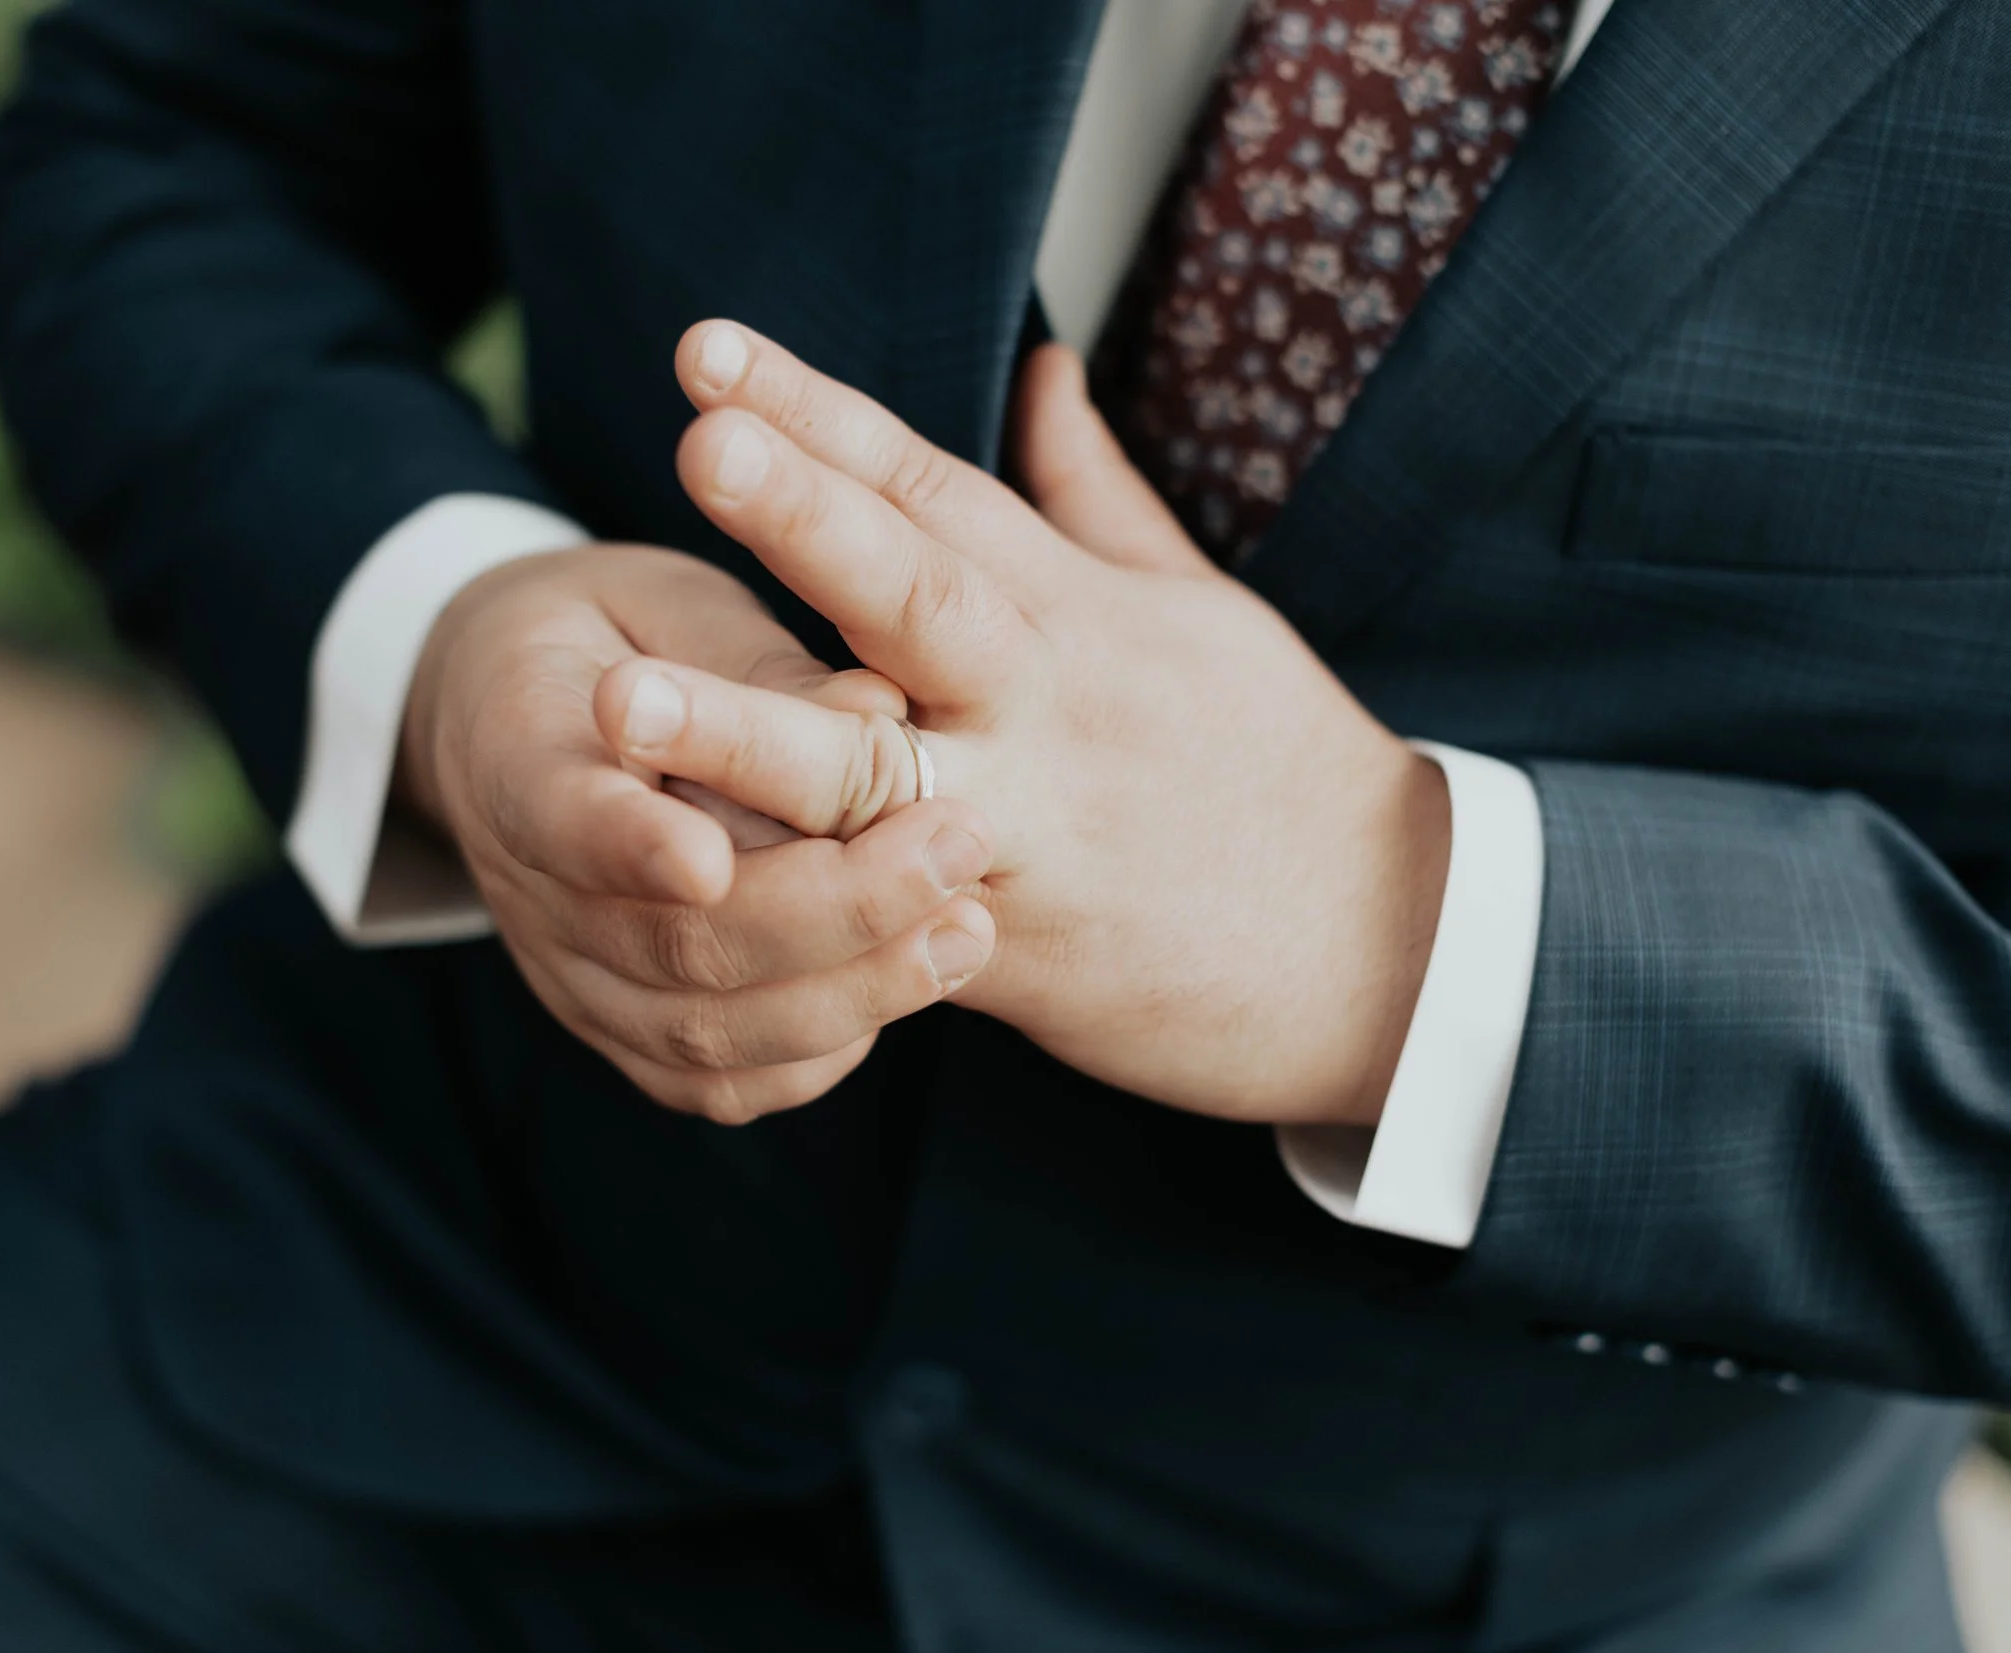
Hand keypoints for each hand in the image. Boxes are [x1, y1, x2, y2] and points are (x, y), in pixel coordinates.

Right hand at [402, 543, 997, 1121]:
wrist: (527, 719)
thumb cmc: (624, 639)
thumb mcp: (676, 608)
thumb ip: (766, 671)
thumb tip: (882, 713)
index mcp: (516, 749)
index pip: (564, 817)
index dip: (633, 848)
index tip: (710, 858)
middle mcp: (531, 890)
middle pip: (674, 943)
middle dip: (833, 908)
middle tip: (956, 845)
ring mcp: (573, 978)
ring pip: (706, 1031)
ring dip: (854, 989)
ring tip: (966, 928)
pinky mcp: (623, 1032)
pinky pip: (720, 1080)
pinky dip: (822, 1047)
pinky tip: (908, 984)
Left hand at [601, 324, 1450, 1125]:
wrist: (1385, 947)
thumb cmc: (1279, 762)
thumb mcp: (1195, 607)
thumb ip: (1091, 493)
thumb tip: (1043, 370)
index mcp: (1078, 608)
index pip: (935, 484)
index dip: (823, 412)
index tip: (713, 348)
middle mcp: (1047, 701)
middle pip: (916, 592)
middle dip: (804, 517)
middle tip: (702, 440)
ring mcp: (1030, 822)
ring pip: (873, 773)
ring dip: (745, 734)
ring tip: (625, 695)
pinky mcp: (1011, 944)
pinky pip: (884, 920)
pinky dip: (797, 904)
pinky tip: (687, 884)